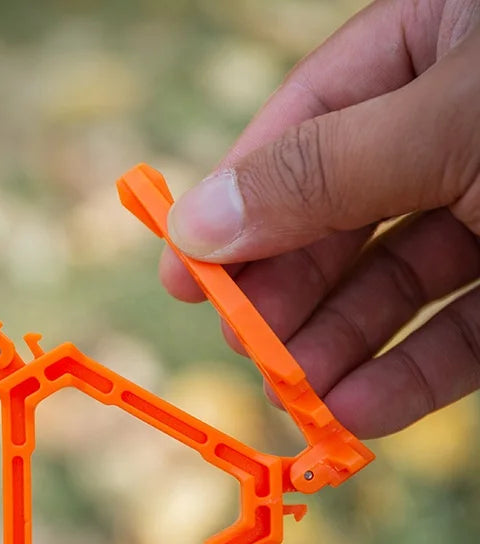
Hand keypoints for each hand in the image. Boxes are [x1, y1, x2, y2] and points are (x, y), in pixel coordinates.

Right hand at [162, 0, 479, 438]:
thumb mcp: (452, 116)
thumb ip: (323, 171)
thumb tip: (197, 223)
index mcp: (434, 39)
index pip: (304, 124)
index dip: (237, 203)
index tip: (184, 276)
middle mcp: (453, 125)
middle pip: (338, 216)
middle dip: (287, 292)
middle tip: (246, 347)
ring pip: (393, 283)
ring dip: (338, 349)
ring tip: (299, 400)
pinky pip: (459, 329)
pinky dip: (410, 376)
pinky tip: (362, 412)